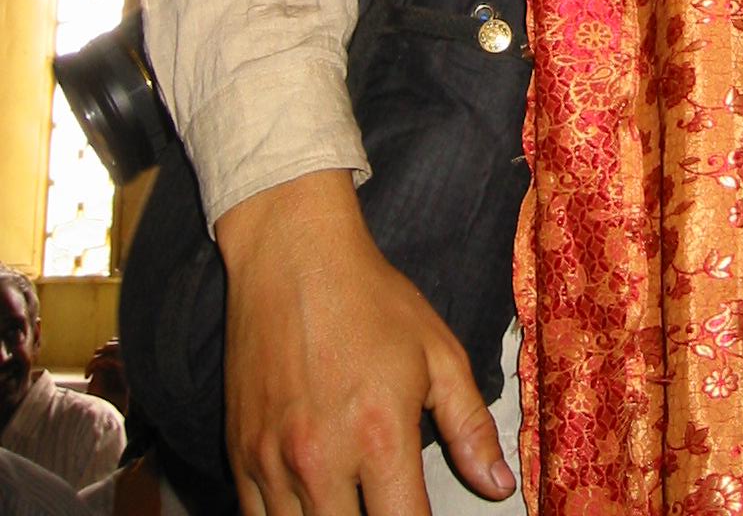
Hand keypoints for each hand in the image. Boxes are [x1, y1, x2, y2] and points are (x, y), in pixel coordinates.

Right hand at [215, 169, 516, 513]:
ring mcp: (272, 461)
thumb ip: (470, 426)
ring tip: (351, 505)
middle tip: (387, 505)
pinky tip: (309, 505)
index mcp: (379, 435)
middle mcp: (321, 459)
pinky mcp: (239, 453)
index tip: (421, 515)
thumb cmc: (369, 298)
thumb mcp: (437, 352)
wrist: (292, 256)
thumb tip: (498, 486)